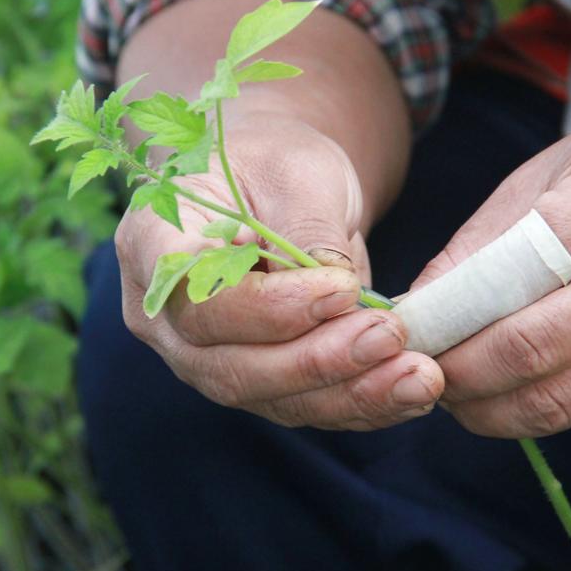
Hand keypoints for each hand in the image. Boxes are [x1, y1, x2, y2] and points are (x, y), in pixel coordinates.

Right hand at [115, 114, 443, 429]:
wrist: (278, 187)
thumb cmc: (275, 163)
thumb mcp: (296, 170)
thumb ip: (309, 230)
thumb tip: (341, 296)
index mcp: (153, 245)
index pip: (195, 298)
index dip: (268, 307)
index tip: (341, 287)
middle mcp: (165, 317)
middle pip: (228, 365)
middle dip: (315, 361)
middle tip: (388, 336)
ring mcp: (204, 358)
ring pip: (268, 397)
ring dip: (348, 393)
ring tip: (417, 374)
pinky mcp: (254, 381)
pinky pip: (303, 407)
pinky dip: (361, 403)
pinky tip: (410, 389)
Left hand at [413, 95, 570, 436]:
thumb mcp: (554, 168)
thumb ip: (482, 242)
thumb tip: (415, 309)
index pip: (507, 284)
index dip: (442, 320)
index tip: (401, 332)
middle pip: (530, 356)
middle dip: (455, 375)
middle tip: (415, 368)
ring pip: (558, 404)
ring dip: (488, 409)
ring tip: (454, 386)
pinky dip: (538, 408)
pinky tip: (512, 387)